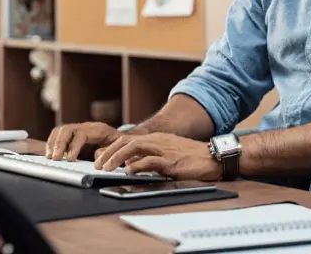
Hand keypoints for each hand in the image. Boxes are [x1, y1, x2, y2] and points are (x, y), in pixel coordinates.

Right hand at [45, 122, 119, 160]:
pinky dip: (52, 143)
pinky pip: (59, 134)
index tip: (69, 159)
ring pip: (60, 130)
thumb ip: (106, 153)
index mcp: (98, 129)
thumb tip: (95, 157)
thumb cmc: (119, 145)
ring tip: (50, 157)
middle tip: (55, 158)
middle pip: (67, 129)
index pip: (81, 134)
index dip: (74, 146)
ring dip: (53, 143)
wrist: (121, 139)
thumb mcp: (117, 149)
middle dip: (59, 144)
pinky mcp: (73, 135)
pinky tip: (51, 154)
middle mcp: (86, 126)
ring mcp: (78, 129)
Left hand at [94, 132, 220, 180]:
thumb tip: (130, 166)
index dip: (111, 148)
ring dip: (116, 158)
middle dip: (108, 153)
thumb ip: (150, 158)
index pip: (127, 139)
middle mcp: (157, 141)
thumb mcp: (168, 153)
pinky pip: (150, 161)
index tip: (100, 159)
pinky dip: (136, 166)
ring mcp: (163, 149)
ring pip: (133, 148)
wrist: (213, 156)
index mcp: (156, 139)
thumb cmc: (192, 157)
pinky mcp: (170, 161)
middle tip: (97, 165)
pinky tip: (128, 172)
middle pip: (126, 142)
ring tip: (106, 168)